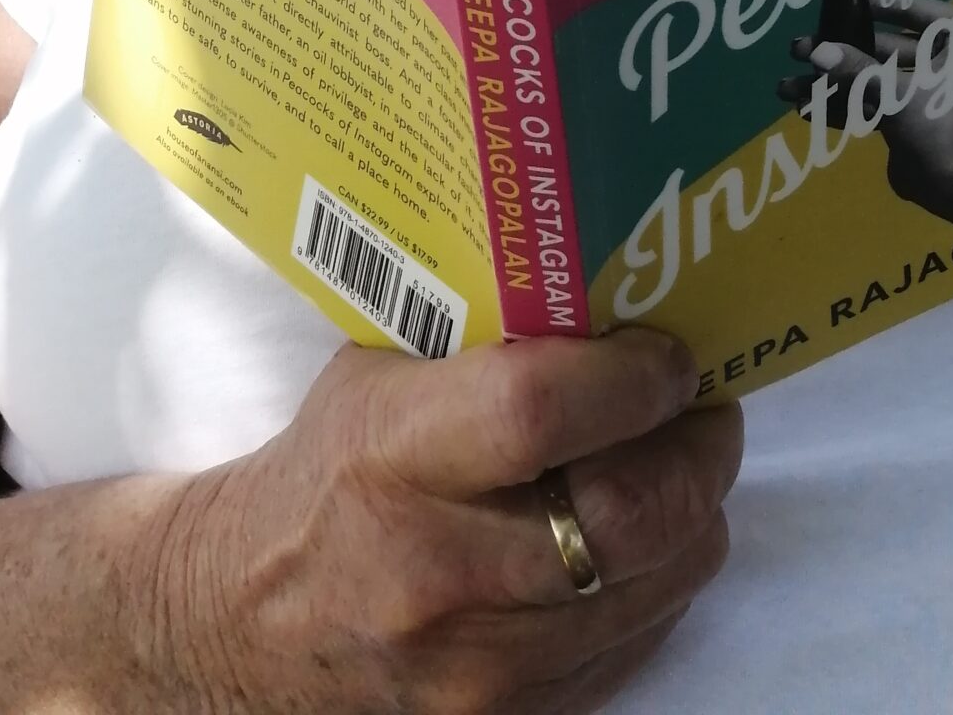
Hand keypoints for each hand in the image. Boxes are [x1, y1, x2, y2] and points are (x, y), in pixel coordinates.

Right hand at [158, 329, 740, 714]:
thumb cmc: (330, 470)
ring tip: (681, 463)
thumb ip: (490, 334)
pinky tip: (638, 538)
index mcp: (392, 457)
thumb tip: (617, 286)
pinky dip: (660, 582)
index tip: (669, 354)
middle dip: (696, 449)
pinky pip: (637, 642)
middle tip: (704, 408)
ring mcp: (476, 666)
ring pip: (656, 582)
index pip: (541, 409)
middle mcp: (436, 571)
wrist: (248, 626)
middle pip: (627, 513)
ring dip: (694, 513)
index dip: (633, 376)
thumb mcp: (382, 374)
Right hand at [785, 0, 952, 261]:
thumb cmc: (939, 127)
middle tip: (797, 47)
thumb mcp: (896, 93)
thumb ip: (855, 70)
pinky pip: (874, 100)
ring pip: (873, 75)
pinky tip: (804, 109)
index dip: (871, 4)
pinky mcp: (911, 113)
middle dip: (839, 50)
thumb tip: (816, 51)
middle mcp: (946, 55)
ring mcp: (926, 86)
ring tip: (787, 85)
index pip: (909, 8)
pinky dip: (844, 105)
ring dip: (833, 82)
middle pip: (883, 45)